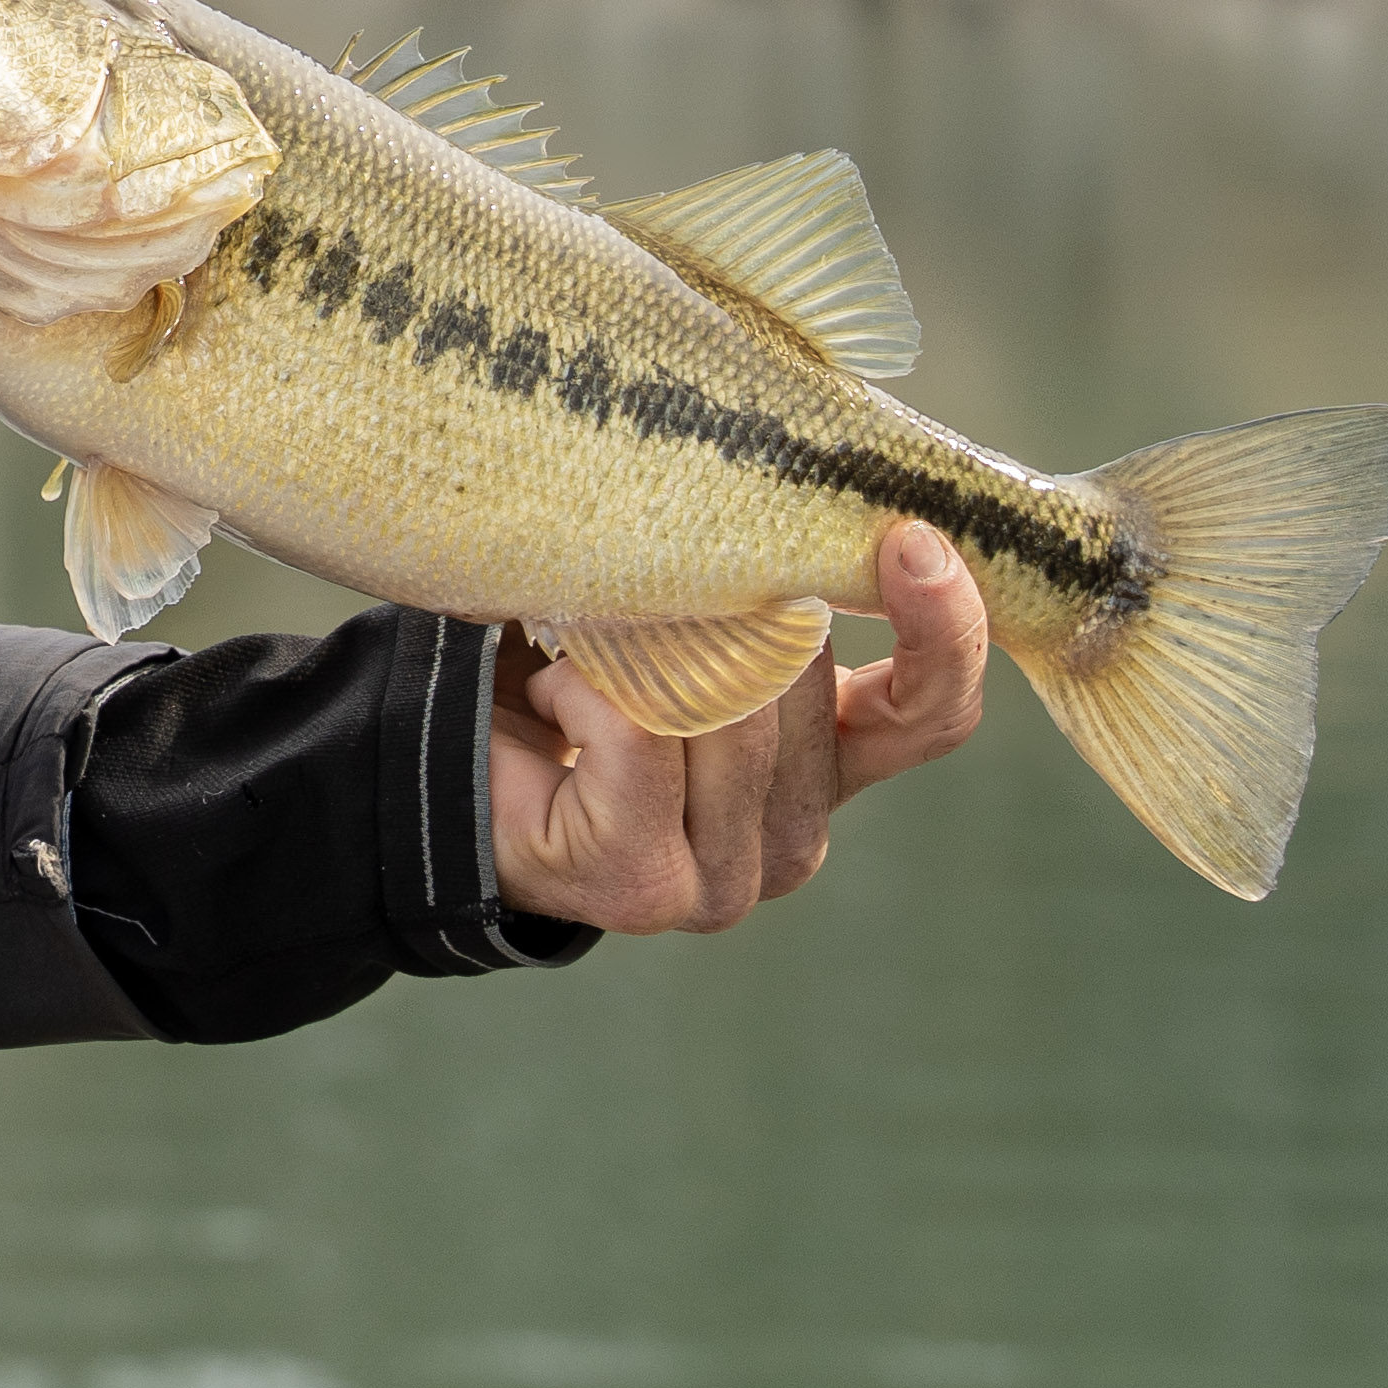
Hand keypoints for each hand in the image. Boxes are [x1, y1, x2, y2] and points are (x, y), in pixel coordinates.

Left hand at [491, 522, 993, 933]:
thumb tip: (848, 505)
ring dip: (640, 649)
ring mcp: (728, 880)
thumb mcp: (696, 621)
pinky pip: (645, 733)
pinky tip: (554, 700)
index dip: (946, 625)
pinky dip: (588, 688)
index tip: (909, 537)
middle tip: (634, 595)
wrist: (441, 763)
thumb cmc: (569, 672)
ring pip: (730, 709)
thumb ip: (774, 594)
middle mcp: (794, 841)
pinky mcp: (647, 882)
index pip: (935, 712)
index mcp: (832, 771)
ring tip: (580, 659)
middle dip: (721, 611)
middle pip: (806, 684)